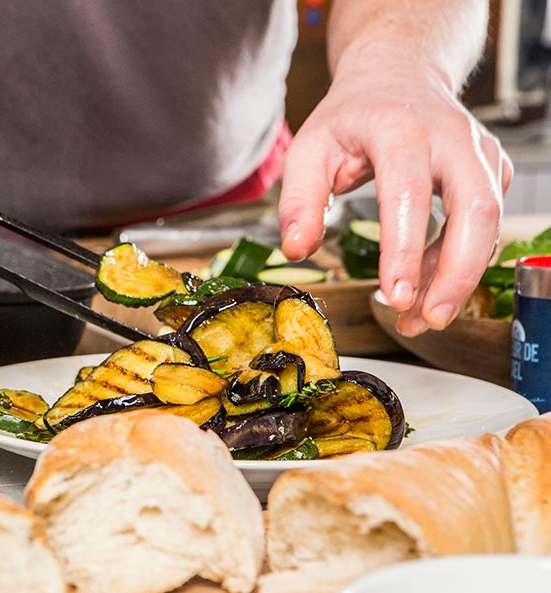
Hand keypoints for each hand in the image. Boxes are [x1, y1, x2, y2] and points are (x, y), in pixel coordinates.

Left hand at [278, 60, 510, 335]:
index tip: (395, 296)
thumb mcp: (308, 149)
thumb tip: (296, 249)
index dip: (405, 248)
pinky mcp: (493, 171)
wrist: (397, 76)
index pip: (409, 192)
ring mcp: (479, 153)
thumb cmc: (350, 118)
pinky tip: (426, 285)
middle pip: (475, 209)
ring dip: (458, 278)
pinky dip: (459, 263)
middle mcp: (451, 137)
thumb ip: (298, 200)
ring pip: (488, 223)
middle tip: (428, 319)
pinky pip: (485, 226)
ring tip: (420, 317)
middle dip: (456, 273)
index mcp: (400, 128)